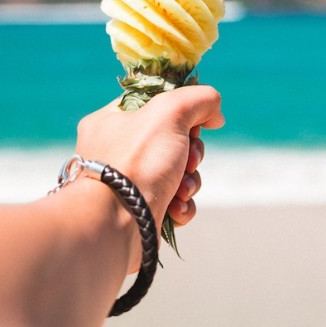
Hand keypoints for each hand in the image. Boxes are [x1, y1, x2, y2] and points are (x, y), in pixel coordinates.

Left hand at [75, 85, 224, 228]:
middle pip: (173, 140)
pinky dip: (181, 206)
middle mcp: (116, 151)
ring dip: (189, 182)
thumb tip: (215, 115)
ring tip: (181, 191)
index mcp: (110, 121)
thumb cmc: (136, 163)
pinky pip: (173, 202)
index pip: (154, 104)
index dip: (181, 113)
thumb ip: (198, 99)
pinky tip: (176, 210)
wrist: (114, 226)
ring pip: (177, 173)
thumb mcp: (170, 112)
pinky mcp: (140, 212)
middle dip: (191, 153)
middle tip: (187, 161)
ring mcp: (127, 183)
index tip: (192, 125)